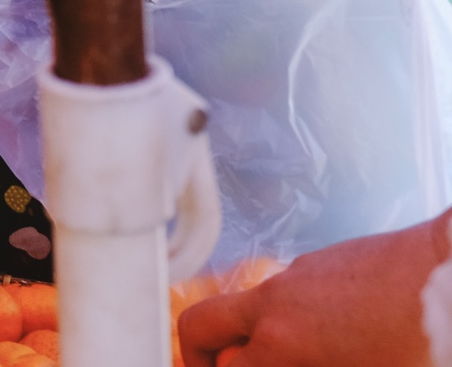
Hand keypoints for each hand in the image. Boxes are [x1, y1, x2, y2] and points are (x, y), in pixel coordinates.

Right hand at [178, 217, 444, 366]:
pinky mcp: (324, 260)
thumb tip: (271, 363)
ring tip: (297, 358)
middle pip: (201, 325)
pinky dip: (291, 316)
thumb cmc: (419, 342)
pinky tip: (335, 336)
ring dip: (254, 335)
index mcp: (278, 343)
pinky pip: (287, 292)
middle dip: (198, 355)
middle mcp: (274, 303)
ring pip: (250, 308)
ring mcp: (296, 275)